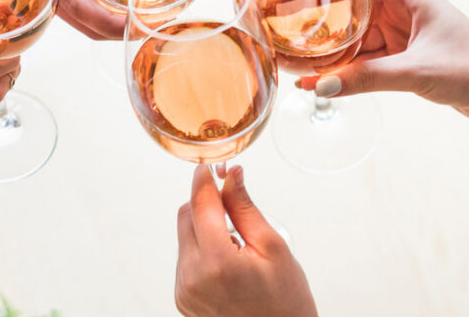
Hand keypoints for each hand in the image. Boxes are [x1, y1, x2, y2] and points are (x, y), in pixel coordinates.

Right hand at [40, 0, 166, 39]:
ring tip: (148, 9)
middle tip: (161, 15)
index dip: (120, 24)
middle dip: (127, 28)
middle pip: (92, 30)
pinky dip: (101, 16)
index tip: (148, 21)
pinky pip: (76, 16)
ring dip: (115, 24)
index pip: (88, 13)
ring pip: (85, 26)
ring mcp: (44, 1)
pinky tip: (121, 1)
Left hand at [175, 165, 316, 316]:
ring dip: (204, 230)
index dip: (204, 180)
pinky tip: (227, 265)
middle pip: (186, 217)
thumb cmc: (285, 302)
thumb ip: (244, 207)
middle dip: (206, 205)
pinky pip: (185, 259)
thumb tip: (231, 174)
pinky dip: (202, 252)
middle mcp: (193, 277)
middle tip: (232, 208)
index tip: (209, 166)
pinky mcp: (183, 299)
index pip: (201, 204)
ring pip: (184, 237)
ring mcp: (185, 291)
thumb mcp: (272, 247)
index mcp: (217, 262)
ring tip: (237, 248)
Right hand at [296, 0, 468, 125]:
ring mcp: (401, 31)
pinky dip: (345, 66)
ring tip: (294, 51)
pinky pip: (365, 56)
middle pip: (352, 1)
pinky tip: (318, 78)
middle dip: (321, 10)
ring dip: (330, 43)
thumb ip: (367, 79)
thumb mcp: (417, 73)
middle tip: (283, 16)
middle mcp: (403, 7)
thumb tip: (321, 87)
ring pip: (355, 31)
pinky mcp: (402, 55)